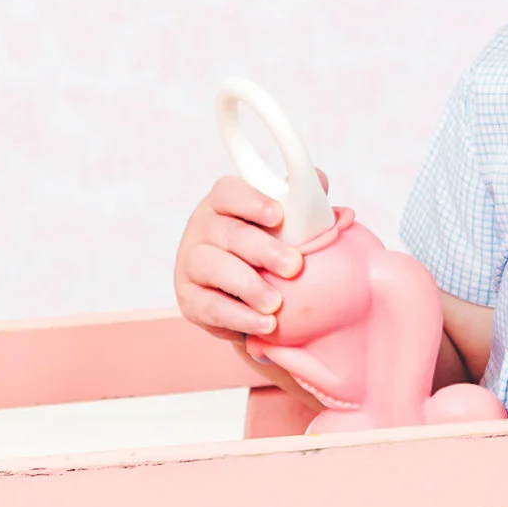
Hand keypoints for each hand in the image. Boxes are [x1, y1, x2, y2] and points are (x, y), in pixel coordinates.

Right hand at [175, 172, 320, 343]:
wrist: (252, 298)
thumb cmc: (269, 249)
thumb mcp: (287, 225)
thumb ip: (302, 203)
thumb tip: (318, 182)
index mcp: (224, 203)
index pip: (229, 192)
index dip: (251, 201)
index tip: (278, 215)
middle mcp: (201, 228)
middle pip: (228, 233)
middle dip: (263, 250)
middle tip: (294, 267)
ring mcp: (190, 262)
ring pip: (214, 268)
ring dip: (248, 285)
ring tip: (276, 303)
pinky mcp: (189, 298)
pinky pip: (210, 306)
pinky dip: (239, 316)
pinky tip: (265, 324)